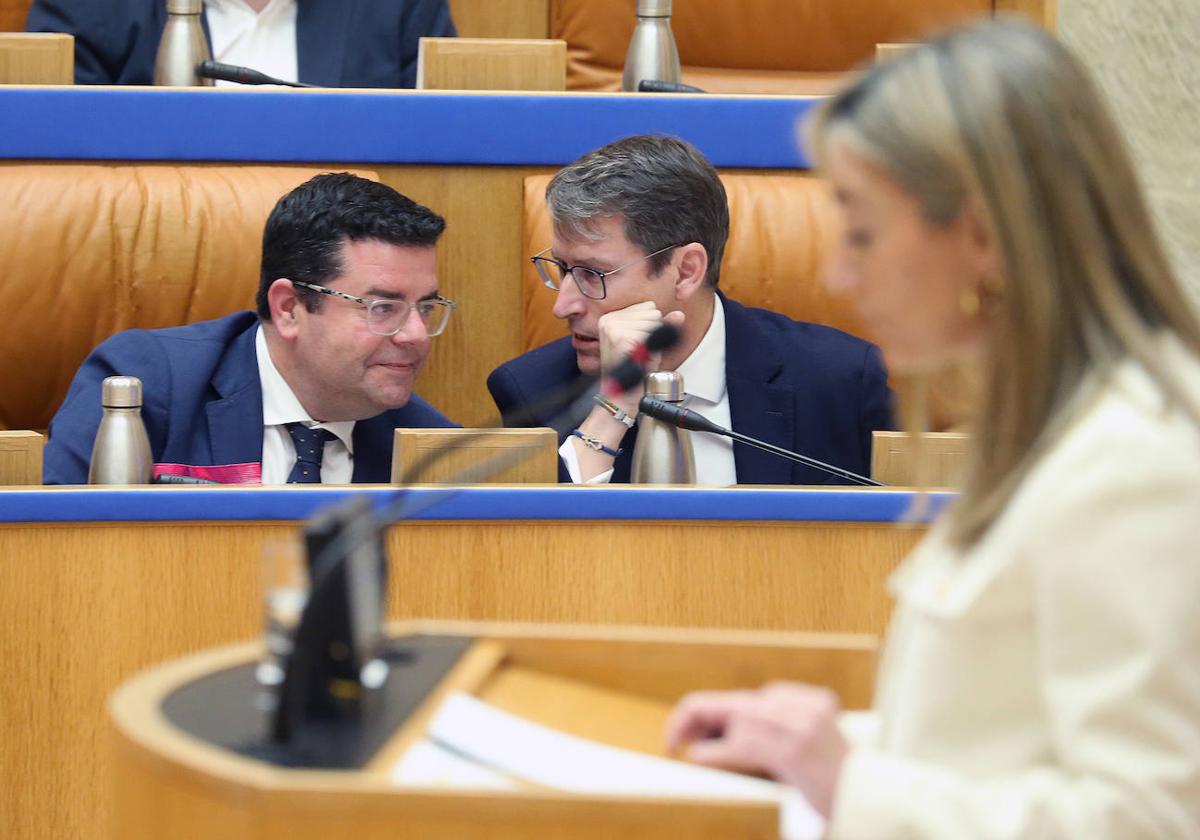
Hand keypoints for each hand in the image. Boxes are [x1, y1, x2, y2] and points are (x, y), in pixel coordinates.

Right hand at [597, 302, 685, 413]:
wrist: (622, 397)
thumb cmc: (633, 372)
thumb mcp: (648, 343)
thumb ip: (662, 325)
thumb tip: (679, 314)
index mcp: (610, 318)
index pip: (647, 306)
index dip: (650, 327)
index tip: (638, 345)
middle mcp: (609, 320)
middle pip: (652, 312)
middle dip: (652, 334)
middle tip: (639, 353)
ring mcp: (614, 329)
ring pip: (654, 322)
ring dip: (652, 343)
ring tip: (639, 357)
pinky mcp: (623, 339)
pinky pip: (653, 335)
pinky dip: (652, 350)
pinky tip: (641, 360)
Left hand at [664, 682, 847, 818]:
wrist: (871, 800)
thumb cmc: (830, 781)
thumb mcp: (799, 748)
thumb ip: (764, 733)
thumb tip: (708, 735)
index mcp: (805, 700)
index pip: (745, 700)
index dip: (711, 714)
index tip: (688, 734)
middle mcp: (802, 707)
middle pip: (737, 704)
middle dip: (695, 717)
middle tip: (669, 738)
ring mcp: (800, 726)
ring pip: (737, 721)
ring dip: (700, 734)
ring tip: (676, 744)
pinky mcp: (795, 751)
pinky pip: (745, 746)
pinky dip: (716, 751)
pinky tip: (697, 757)